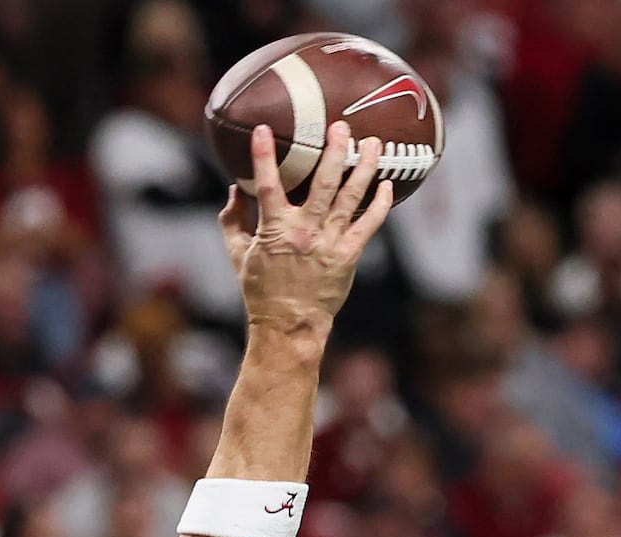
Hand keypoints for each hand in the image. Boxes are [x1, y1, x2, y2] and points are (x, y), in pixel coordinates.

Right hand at [221, 118, 397, 341]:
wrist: (288, 326)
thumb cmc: (261, 290)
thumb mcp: (238, 255)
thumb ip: (233, 220)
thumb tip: (234, 189)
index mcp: (275, 229)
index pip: (268, 185)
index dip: (264, 156)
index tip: (264, 129)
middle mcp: (305, 231)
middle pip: (322, 182)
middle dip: (333, 150)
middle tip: (340, 126)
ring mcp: (329, 242)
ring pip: (351, 197)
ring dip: (363, 167)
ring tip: (372, 142)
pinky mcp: (348, 255)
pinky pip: (369, 224)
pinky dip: (380, 204)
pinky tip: (387, 184)